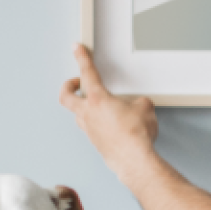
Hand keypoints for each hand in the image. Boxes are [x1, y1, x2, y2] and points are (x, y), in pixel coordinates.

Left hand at [59, 45, 159, 181]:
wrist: (134, 160)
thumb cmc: (136, 135)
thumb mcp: (144, 107)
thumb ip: (137, 102)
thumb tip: (136, 107)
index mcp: (98, 100)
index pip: (87, 72)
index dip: (81, 57)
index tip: (77, 49)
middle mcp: (88, 114)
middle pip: (66, 96)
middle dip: (68, 85)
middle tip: (76, 82)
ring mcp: (89, 130)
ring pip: (77, 114)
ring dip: (83, 106)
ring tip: (98, 104)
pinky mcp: (95, 143)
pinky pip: (90, 128)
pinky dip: (96, 122)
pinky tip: (109, 123)